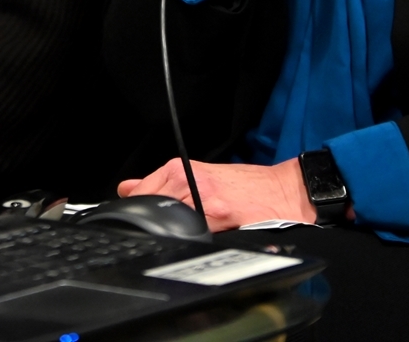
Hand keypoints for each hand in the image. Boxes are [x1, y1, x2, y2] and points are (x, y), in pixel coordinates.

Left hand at [117, 157, 315, 231]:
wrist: (281, 192)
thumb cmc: (246, 186)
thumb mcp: (200, 175)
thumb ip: (162, 182)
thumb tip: (128, 188)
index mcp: (182, 170)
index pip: (140, 192)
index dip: (137, 207)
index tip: (137, 215)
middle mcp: (188, 182)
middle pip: (149, 206)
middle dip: (152, 220)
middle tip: (172, 225)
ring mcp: (201, 201)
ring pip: (167, 218)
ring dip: (172, 229)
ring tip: (194, 228)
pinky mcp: (217, 219)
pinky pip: (190, 232)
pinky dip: (190, 238)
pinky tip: (202, 237)